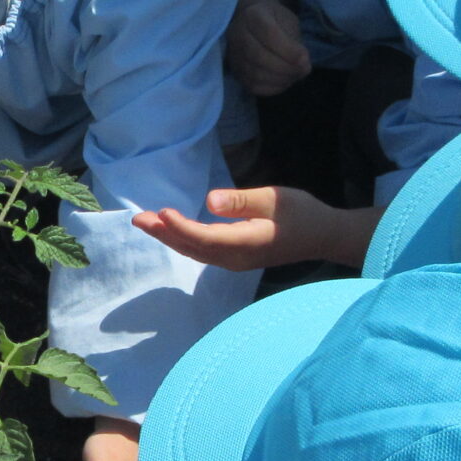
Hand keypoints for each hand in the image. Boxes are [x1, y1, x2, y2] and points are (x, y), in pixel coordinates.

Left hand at [133, 185, 378, 273]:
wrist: (323, 236)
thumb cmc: (302, 213)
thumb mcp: (274, 198)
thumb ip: (242, 200)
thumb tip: (210, 201)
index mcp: (245, 243)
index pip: (205, 237)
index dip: (181, 226)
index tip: (162, 212)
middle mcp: (236, 258)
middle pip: (192, 247)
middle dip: (164, 233)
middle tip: (138, 220)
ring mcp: (235, 261)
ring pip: (195, 251)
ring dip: (170, 237)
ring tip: (147, 223)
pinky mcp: (237, 258)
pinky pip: (203, 252)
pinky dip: (184, 240)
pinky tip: (172, 231)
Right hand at [226, 0, 313, 96]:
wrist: (251, 23)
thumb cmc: (274, 20)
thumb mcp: (288, 20)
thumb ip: (295, 40)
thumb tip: (302, 64)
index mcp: (252, 16)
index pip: (269, 34)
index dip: (289, 50)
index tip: (305, 58)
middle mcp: (237, 35)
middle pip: (260, 56)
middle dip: (286, 67)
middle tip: (303, 70)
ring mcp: (234, 55)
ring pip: (256, 74)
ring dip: (281, 79)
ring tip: (296, 75)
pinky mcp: (236, 72)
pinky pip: (253, 86)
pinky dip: (273, 88)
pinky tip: (285, 81)